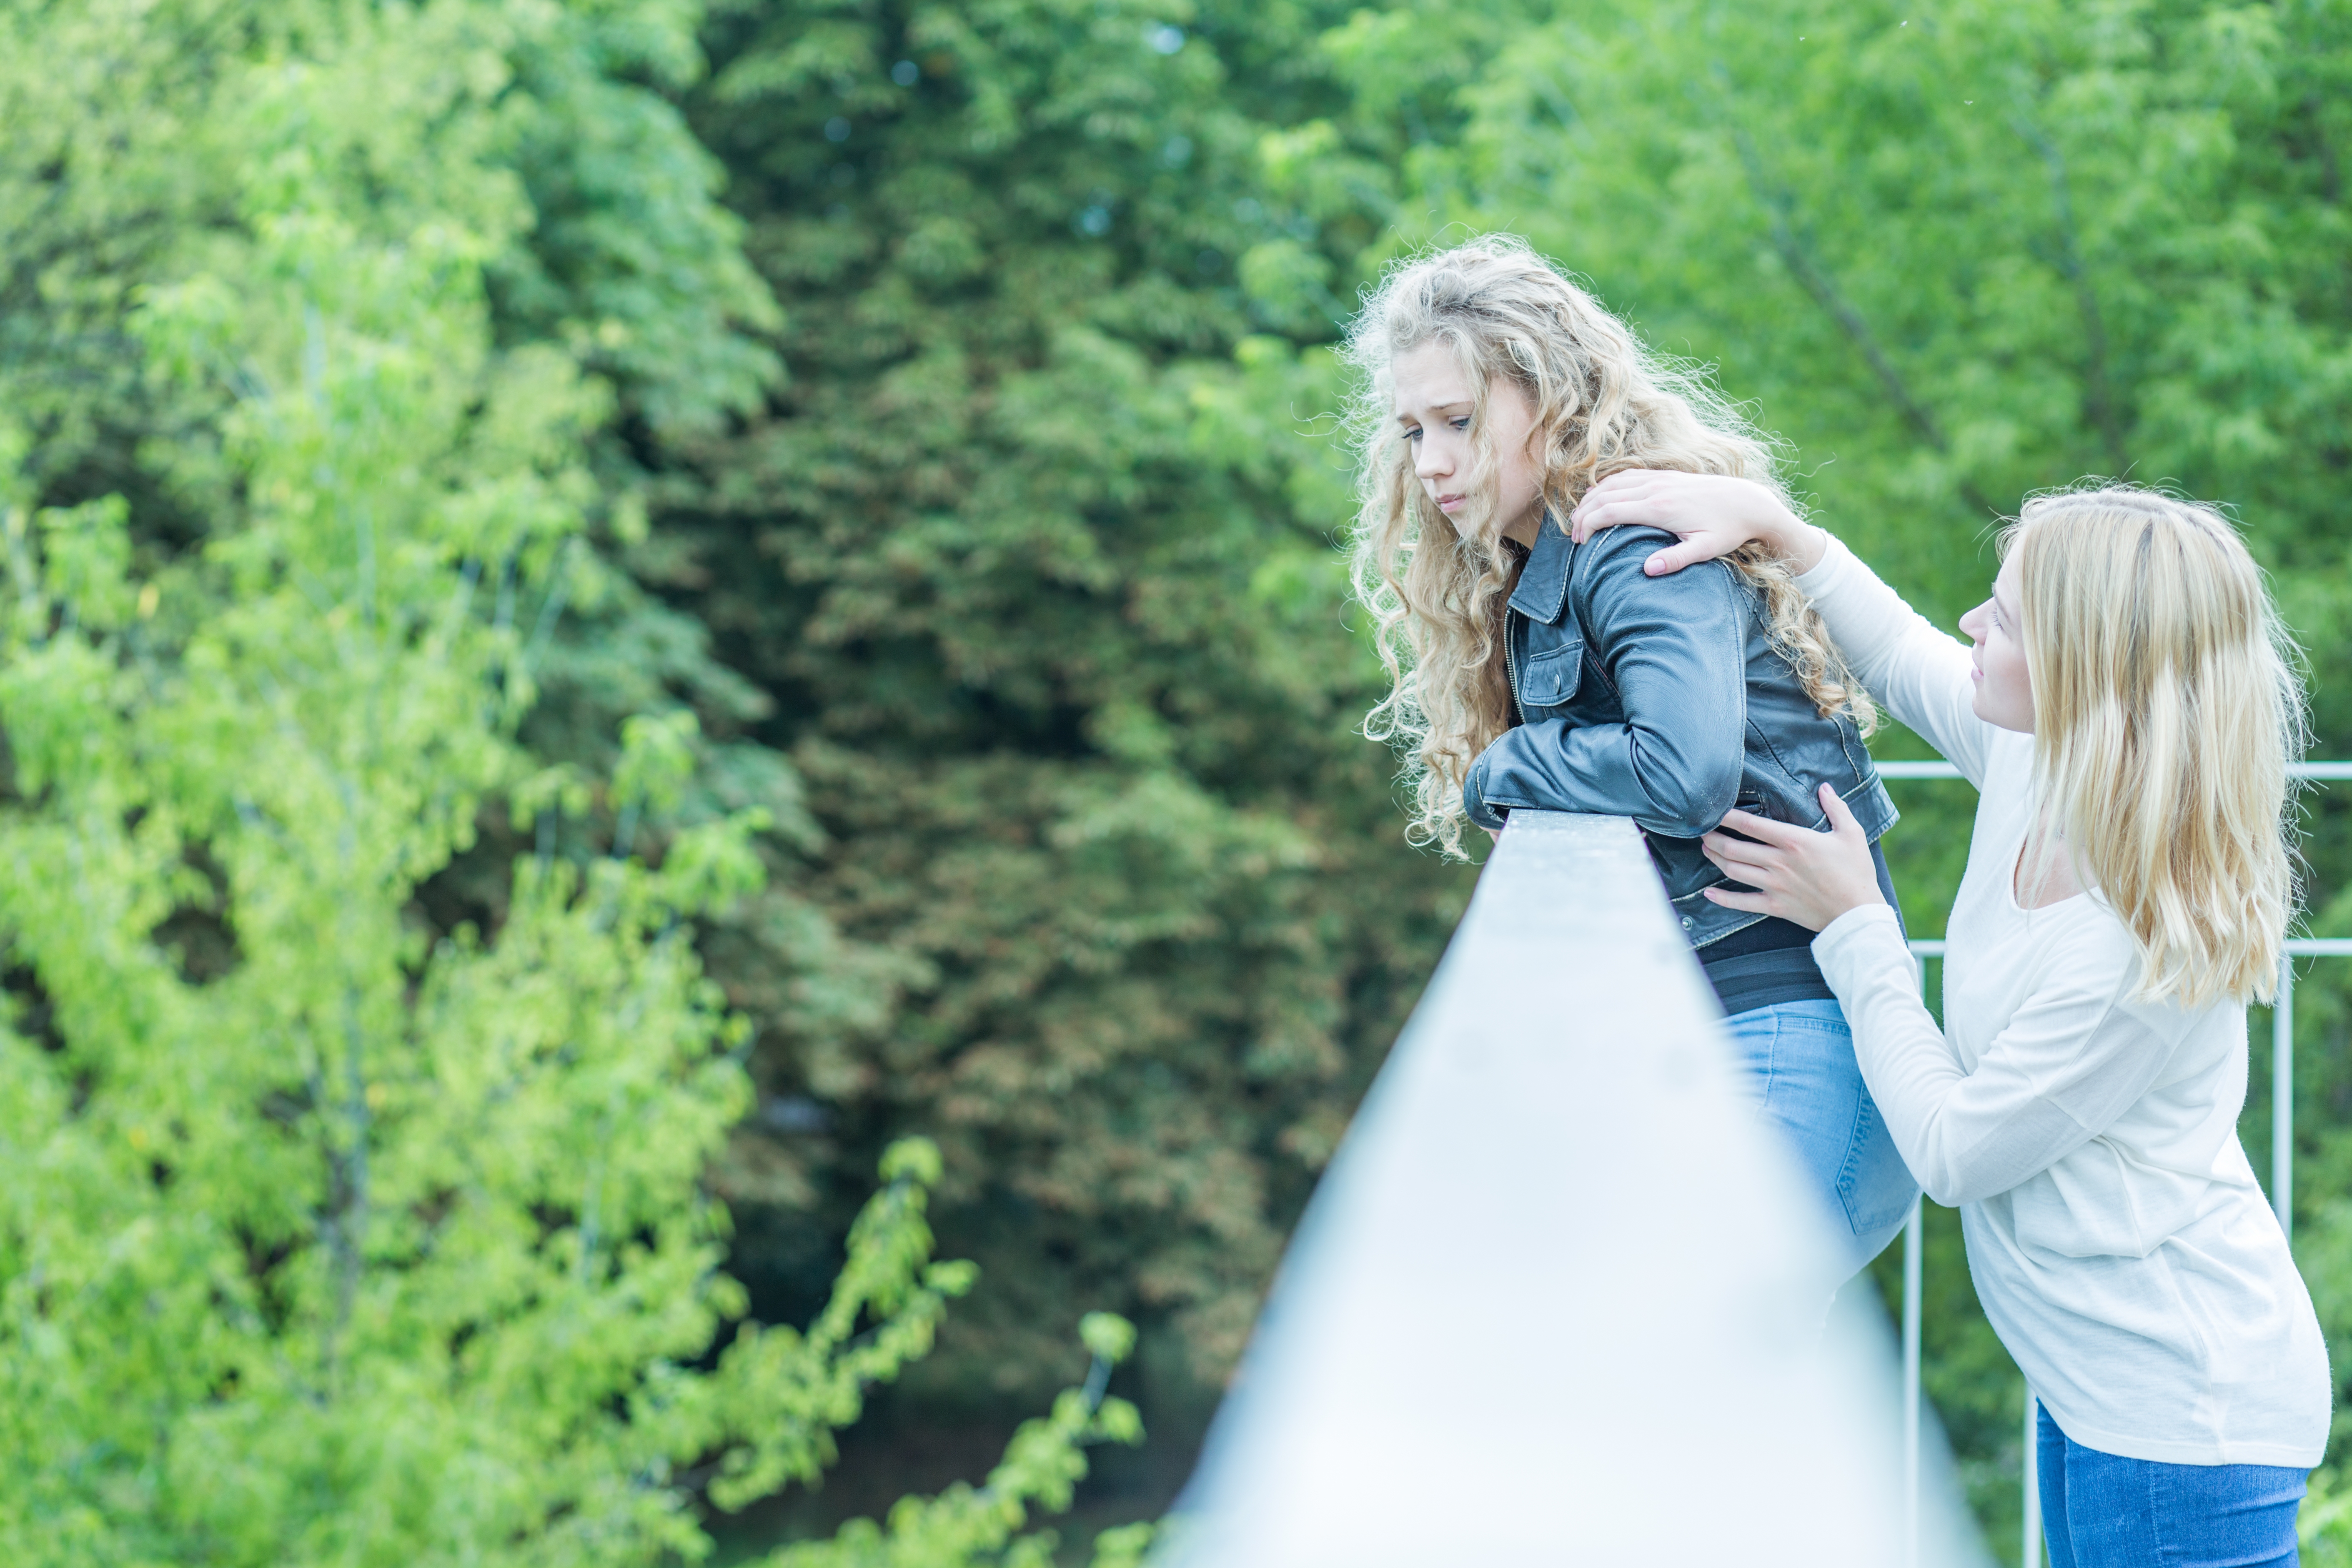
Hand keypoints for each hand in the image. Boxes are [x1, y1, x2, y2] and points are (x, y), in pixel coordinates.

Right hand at [1566, 470, 1821, 575]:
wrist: (1748, 502)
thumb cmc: (1727, 529)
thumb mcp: (1705, 550)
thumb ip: (1676, 560)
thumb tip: (1646, 570)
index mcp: (1660, 508)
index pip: (1610, 511)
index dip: (1589, 525)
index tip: (1580, 543)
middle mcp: (1655, 488)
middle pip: (1604, 495)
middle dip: (1584, 514)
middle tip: (1575, 536)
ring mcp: (1659, 479)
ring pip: (1612, 483)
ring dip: (1592, 499)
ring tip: (1580, 518)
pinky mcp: (1665, 476)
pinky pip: (1627, 476)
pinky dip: (1607, 486)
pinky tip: (1601, 496)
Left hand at [1699, 785, 1883, 931]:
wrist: (1858, 913)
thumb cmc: (1856, 872)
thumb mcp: (1851, 833)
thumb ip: (1836, 808)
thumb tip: (1825, 787)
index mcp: (1793, 840)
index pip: (1750, 824)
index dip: (1726, 816)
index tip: (1713, 810)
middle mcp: (1778, 862)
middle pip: (1733, 847)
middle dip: (1712, 837)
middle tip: (1701, 830)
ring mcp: (1774, 886)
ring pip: (1732, 870)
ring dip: (1714, 859)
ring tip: (1705, 849)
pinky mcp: (1774, 906)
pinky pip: (1740, 903)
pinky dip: (1721, 898)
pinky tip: (1708, 893)